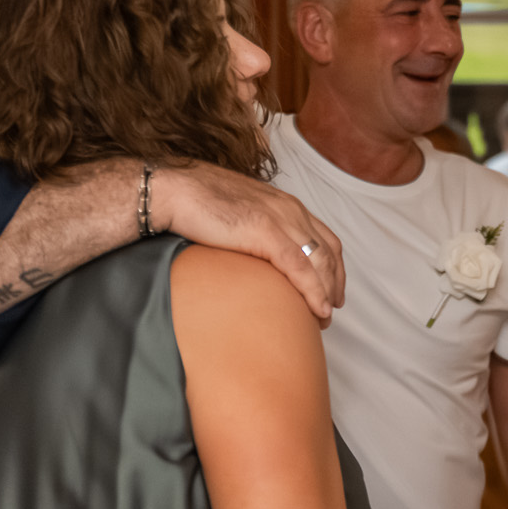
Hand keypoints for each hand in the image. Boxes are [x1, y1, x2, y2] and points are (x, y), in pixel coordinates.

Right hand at [151, 164, 346, 323]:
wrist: (173, 190)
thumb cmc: (197, 203)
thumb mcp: (239, 215)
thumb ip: (255, 231)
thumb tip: (254, 256)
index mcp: (285, 204)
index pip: (324, 237)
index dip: (333, 266)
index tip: (332, 289)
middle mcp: (290, 209)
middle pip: (329, 252)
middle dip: (334, 284)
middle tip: (330, 310)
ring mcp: (281, 219)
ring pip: (320, 262)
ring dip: (326, 293)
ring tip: (323, 318)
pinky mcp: (267, 232)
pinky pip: (300, 268)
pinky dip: (313, 291)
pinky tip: (317, 309)